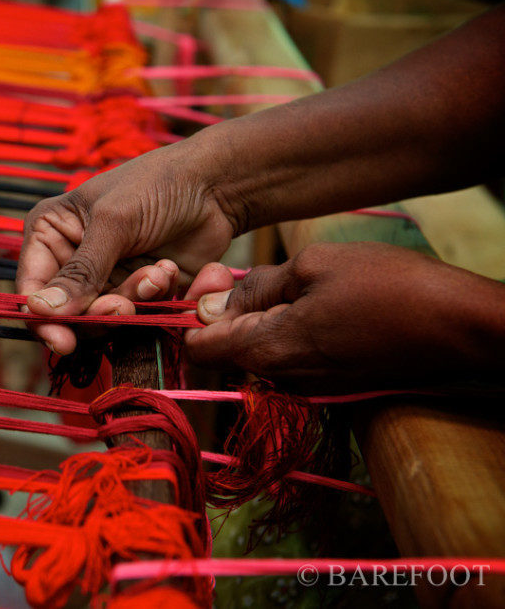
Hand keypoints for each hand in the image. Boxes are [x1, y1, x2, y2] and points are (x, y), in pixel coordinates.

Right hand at [17, 137, 237, 353]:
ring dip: (132, 302)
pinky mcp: (138, 292)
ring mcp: (106, 279)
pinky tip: (169, 270)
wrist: (215, 186)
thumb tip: (38, 311)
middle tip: (124, 304)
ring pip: (104, 320)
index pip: (32, 290)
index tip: (64, 342)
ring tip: (157, 274)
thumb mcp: (114, 223)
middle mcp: (72, 259)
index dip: (44, 320)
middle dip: (97, 313)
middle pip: (67, 314)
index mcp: (51, 233)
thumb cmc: (158, 185)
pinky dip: (154, 300)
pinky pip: (137, 317)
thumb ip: (80, 272)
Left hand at [185, 242, 504, 386]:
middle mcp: (280, 379)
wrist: (460, 326)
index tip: (214, 280)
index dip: (194, 312)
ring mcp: (307, 387)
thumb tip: (210, 306)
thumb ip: (254, 289)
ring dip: (258, 319)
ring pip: (257, 352)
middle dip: (225, 312)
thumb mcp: (312, 267)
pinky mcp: (330, 385)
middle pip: (224, 349)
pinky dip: (286, 331)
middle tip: (250, 274)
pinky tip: (314, 303)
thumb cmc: (388, 287)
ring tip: (291, 283)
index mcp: (266, 351)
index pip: (197, 347)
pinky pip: (289, 358)